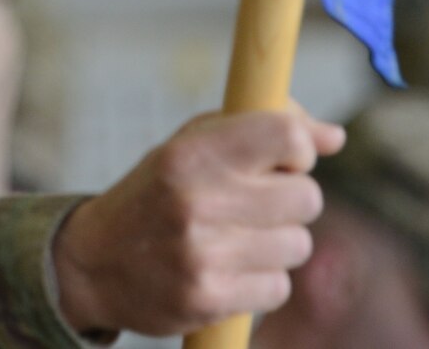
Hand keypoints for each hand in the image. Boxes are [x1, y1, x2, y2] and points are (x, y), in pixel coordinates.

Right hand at [51, 108, 344, 337]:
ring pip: (298, 245)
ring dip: (278, 244)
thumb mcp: (189, 145)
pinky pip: (278, 287)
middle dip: (291, 200)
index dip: (299, 148)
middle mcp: (195, 201)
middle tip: (258, 204)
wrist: (92, 263)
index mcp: (190, 154)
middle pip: (307, 197)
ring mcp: (202, 254)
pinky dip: (263, 281)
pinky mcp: (208, 299)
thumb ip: (257, 129)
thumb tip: (335, 136)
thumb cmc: (155, 194)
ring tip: (237, 239)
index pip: (286, 136)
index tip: (283, 160)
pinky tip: (230, 270)